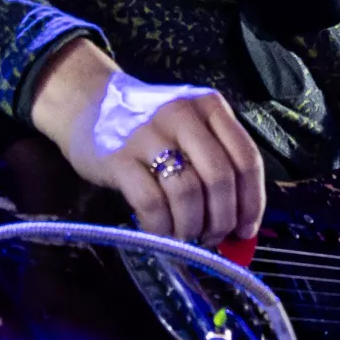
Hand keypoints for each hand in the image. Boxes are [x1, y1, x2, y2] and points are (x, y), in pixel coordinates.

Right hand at [28, 39, 264, 244]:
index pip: (246, 158)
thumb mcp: (188, 123)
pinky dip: (162, 227)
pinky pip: (151, 203)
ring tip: (187, 236)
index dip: (252, 201)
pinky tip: (161, 232)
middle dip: (222, 219)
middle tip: (214, 237)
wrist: (87, 102)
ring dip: (192, 226)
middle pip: (220, 177)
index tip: (246, 229)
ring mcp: (148, 134)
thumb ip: (215, 157)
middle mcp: (182, 114)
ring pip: (188, 193)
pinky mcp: (118, 157)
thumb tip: (240, 219)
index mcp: (209, 105)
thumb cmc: (147, 123)